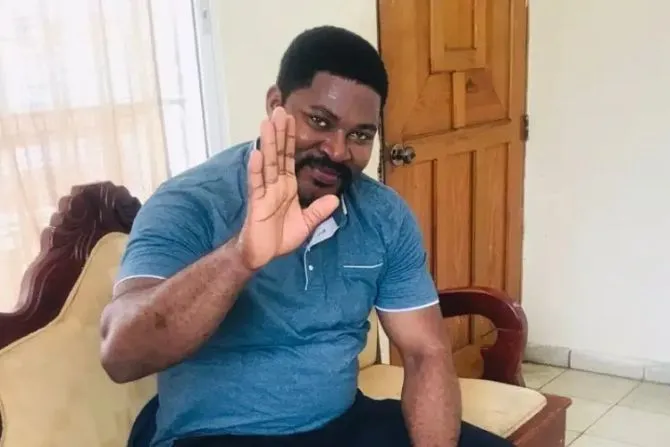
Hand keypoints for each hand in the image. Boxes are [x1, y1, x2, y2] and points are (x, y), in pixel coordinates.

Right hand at [236, 107, 339, 269]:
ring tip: (267, 123)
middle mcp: (275, 184)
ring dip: (268, 143)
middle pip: (278, 154)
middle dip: (279, 132)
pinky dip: (256, 169)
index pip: (289, 158)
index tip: (291, 119)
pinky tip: (257, 153)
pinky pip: (256, 183)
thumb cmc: (280, 238)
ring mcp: (264, 191)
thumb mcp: (306, 224)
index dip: (291, 139)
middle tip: (279, 110)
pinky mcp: (256, 202)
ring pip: (267, 163)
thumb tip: (335, 199)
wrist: (262, 254)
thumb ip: (318, 211)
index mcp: (287, 187)